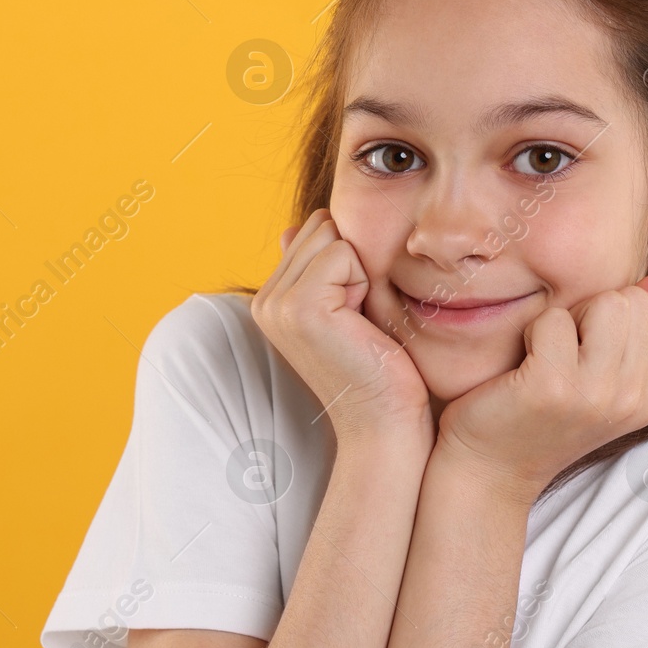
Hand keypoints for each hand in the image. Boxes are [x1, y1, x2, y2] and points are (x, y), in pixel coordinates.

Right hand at [251, 208, 433, 445]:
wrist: (383, 420)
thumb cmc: (376, 366)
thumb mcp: (344, 308)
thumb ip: (316, 268)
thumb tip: (294, 226)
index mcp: (270, 298)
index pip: (313, 230)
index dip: (348, 262)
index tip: (353, 312)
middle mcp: (265, 300)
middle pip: (322, 227)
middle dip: (352, 263)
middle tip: (358, 318)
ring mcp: (277, 304)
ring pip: (332, 237)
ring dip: (359, 274)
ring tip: (358, 322)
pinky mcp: (300, 306)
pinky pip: (342, 254)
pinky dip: (362, 283)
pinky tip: (360, 324)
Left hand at [433, 276, 647, 504]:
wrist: (490, 468)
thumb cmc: (540, 415)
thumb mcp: (601, 378)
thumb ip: (635, 331)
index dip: (614, 317)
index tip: (584, 352)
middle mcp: (631, 399)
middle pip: (632, 301)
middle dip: (592, 311)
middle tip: (561, 352)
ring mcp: (595, 394)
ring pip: (604, 303)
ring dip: (566, 318)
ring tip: (545, 355)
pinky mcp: (552, 386)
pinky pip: (554, 318)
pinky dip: (532, 330)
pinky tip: (523, 364)